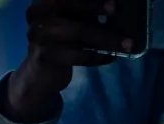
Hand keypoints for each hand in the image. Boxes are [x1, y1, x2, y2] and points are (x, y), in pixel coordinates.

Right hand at [5, 0, 128, 123]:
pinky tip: (111, 57)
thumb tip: (116, 4)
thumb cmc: (59, 42)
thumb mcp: (70, 22)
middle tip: (115, 9)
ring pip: (77, 32)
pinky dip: (97, 56)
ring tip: (127, 43)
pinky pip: (78, 55)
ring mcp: (37, 36)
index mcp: (42, 2)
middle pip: (66, 4)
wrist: (38, 76)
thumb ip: (85, 11)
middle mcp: (36, 14)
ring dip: (105, 37)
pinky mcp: (45, 57)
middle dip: (93, 6)